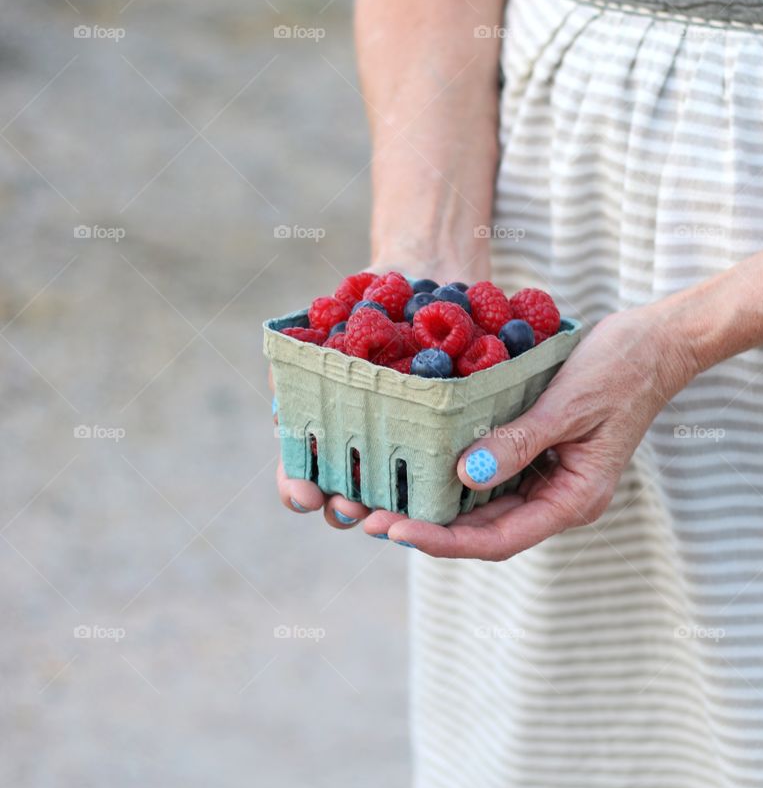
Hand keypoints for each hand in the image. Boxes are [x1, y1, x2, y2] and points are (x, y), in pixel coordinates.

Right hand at [273, 256, 489, 530]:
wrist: (427, 274)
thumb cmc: (367, 302)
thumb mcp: (325, 325)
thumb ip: (298, 362)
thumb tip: (281, 405)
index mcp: (330, 427)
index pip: (303, 475)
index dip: (298, 489)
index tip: (305, 494)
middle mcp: (369, 444)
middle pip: (348, 496)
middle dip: (344, 508)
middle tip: (349, 508)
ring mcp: (412, 443)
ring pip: (397, 493)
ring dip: (390, 507)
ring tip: (390, 512)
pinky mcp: (456, 434)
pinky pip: (449, 463)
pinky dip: (442, 476)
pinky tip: (445, 482)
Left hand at [363, 304, 697, 558]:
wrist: (656, 339)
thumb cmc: (622, 368)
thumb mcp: (568, 404)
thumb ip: (519, 442)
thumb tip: (465, 476)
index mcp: (574, 500)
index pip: (498, 539)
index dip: (443, 541)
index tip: (396, 530)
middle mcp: (557, 499)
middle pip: (484, 531)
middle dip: (428, 528)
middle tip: (369, 517)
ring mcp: (547, 478)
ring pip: (482, 507)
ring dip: (435, 506)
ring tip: (380, 499)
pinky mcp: (537, 454)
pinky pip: (489, 474)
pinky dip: (454, 474)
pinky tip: (416, 466)